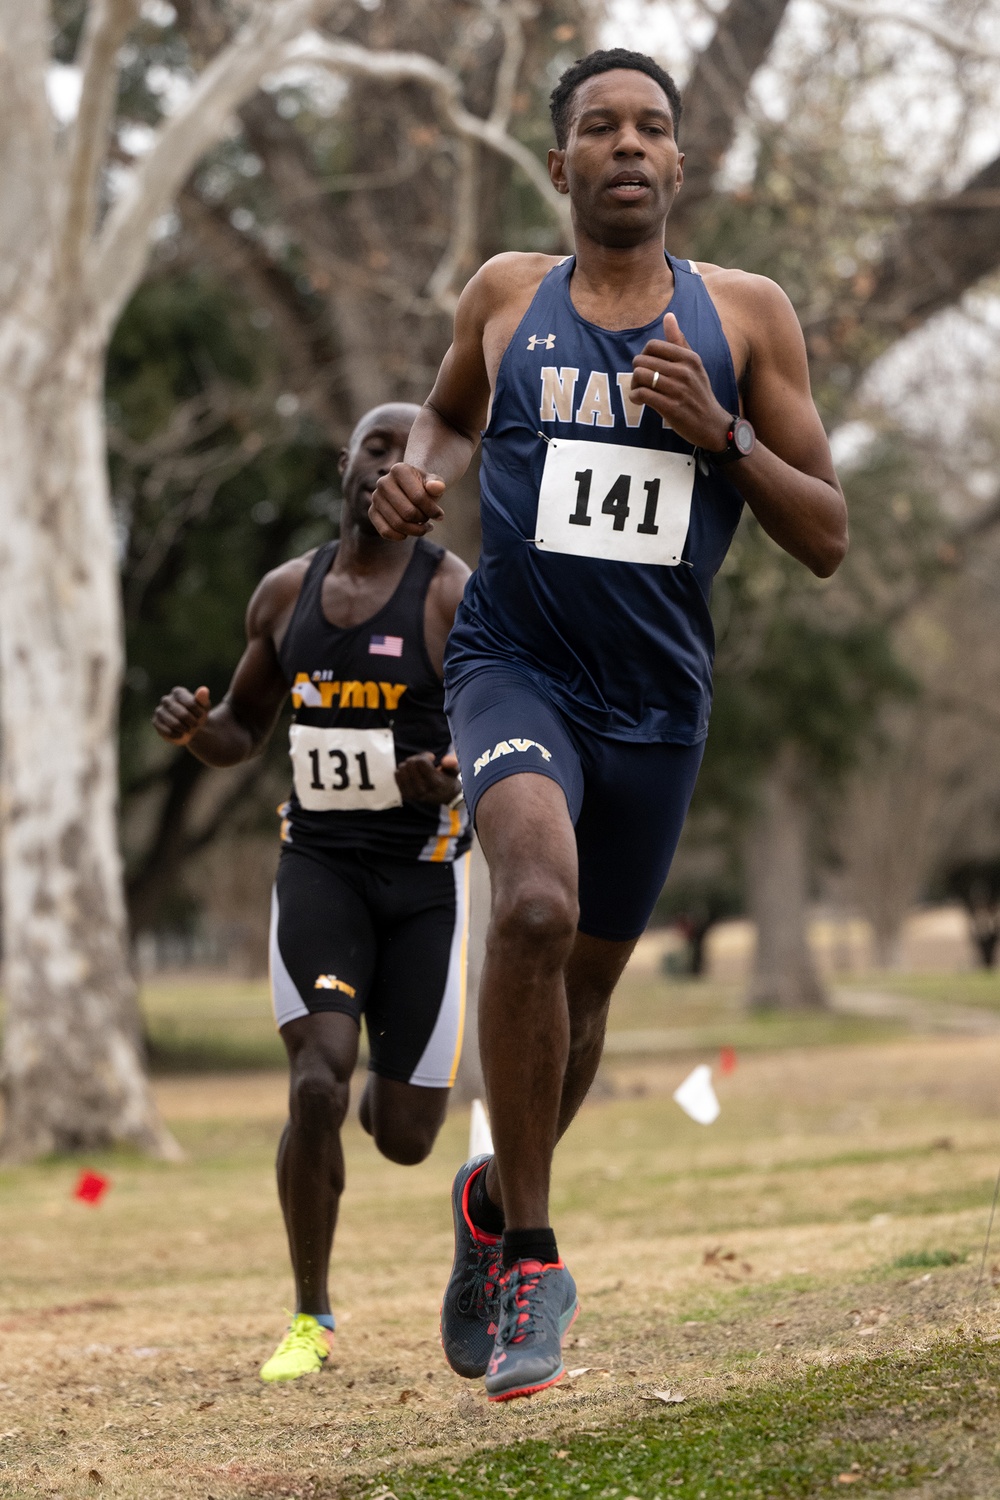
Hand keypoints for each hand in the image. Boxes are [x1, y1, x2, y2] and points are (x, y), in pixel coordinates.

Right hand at [153, 685, 211, 745]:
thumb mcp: (204, 707)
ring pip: (173, 723)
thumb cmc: (197, 714)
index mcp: (178, 692)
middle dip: (192, 722)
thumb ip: (203, 699)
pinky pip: (166, 731)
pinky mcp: (155, 722)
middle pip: (182, 714)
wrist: (191, 727)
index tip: (201, 716)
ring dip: (184, 729)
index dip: (199, 713)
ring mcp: (159, 710)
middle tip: (195, 725)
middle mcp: (166, 699)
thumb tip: (203, 690)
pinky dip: (176, 735)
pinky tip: (180, 734)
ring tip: (188, 729)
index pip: (191, 704)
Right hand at [370, 463, 445, 539]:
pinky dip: (400, 536)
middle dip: (423, 520)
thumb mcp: (434, 483)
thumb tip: (438, 487)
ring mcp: (375, 497)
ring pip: (398, 524)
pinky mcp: (372, 512)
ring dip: (415, 530)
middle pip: (408, 513)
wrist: (410, 489)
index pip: (418, 497)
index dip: (432, 510)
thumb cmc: (424, 487)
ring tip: (423, 527)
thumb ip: (437, 485)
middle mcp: (383, 482)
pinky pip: (385, 531)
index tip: (440, 515)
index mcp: (399, 470)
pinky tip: (409, 534)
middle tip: (428, 519)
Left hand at [394, 751, 460, 804]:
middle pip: (410, 763)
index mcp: (435, 783)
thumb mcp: (455, 771)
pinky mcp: (405, 795)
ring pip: (402, 768)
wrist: (445, 797)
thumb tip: (446, 761)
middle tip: (424, 762)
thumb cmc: (449, 780)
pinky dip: (403, 771)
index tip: (432, 758)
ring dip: (409, 764)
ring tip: (418, 768)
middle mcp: (423, 790)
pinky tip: (412, 773)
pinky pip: (397, 775)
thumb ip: (453, 764)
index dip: (425, 756)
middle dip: (417, 758)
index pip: (421, 762)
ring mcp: (412, 794)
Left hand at [630, 313, 731, 450]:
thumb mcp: (694, 365)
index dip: (644, 356)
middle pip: (642, 360)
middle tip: (641, 382)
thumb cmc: (698, 393)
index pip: (653, 346)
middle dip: (636, 371)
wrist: (711, 424)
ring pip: (640, 375)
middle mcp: (684, 371)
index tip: (647, 367)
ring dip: (634, 385)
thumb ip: (679, 341)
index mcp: (689, 358)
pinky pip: (642, 394)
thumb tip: (669, 316)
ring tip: (639, 391)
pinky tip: (639, 400)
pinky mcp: (671, 407)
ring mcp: (678, 389)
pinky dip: (635, 397)